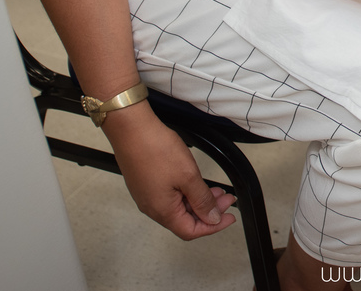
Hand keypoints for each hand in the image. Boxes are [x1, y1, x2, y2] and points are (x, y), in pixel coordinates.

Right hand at [104, 106, 236, 239]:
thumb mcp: (189, 176)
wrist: (131, 129)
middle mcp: (152, 208)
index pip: (190, 231)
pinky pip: (171, 197)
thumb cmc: (156, 150)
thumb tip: (212, 219)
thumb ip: (202, 200)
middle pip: (185, 220)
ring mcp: (148, 196)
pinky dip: (187, 194)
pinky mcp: (146, 184)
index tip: (229, 217)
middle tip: (227, 200)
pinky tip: (197, 184)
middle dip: (209, 212)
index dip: (212, 227)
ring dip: (199, 201)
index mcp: (162, 211)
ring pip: (179, 208)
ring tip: (217, 190)